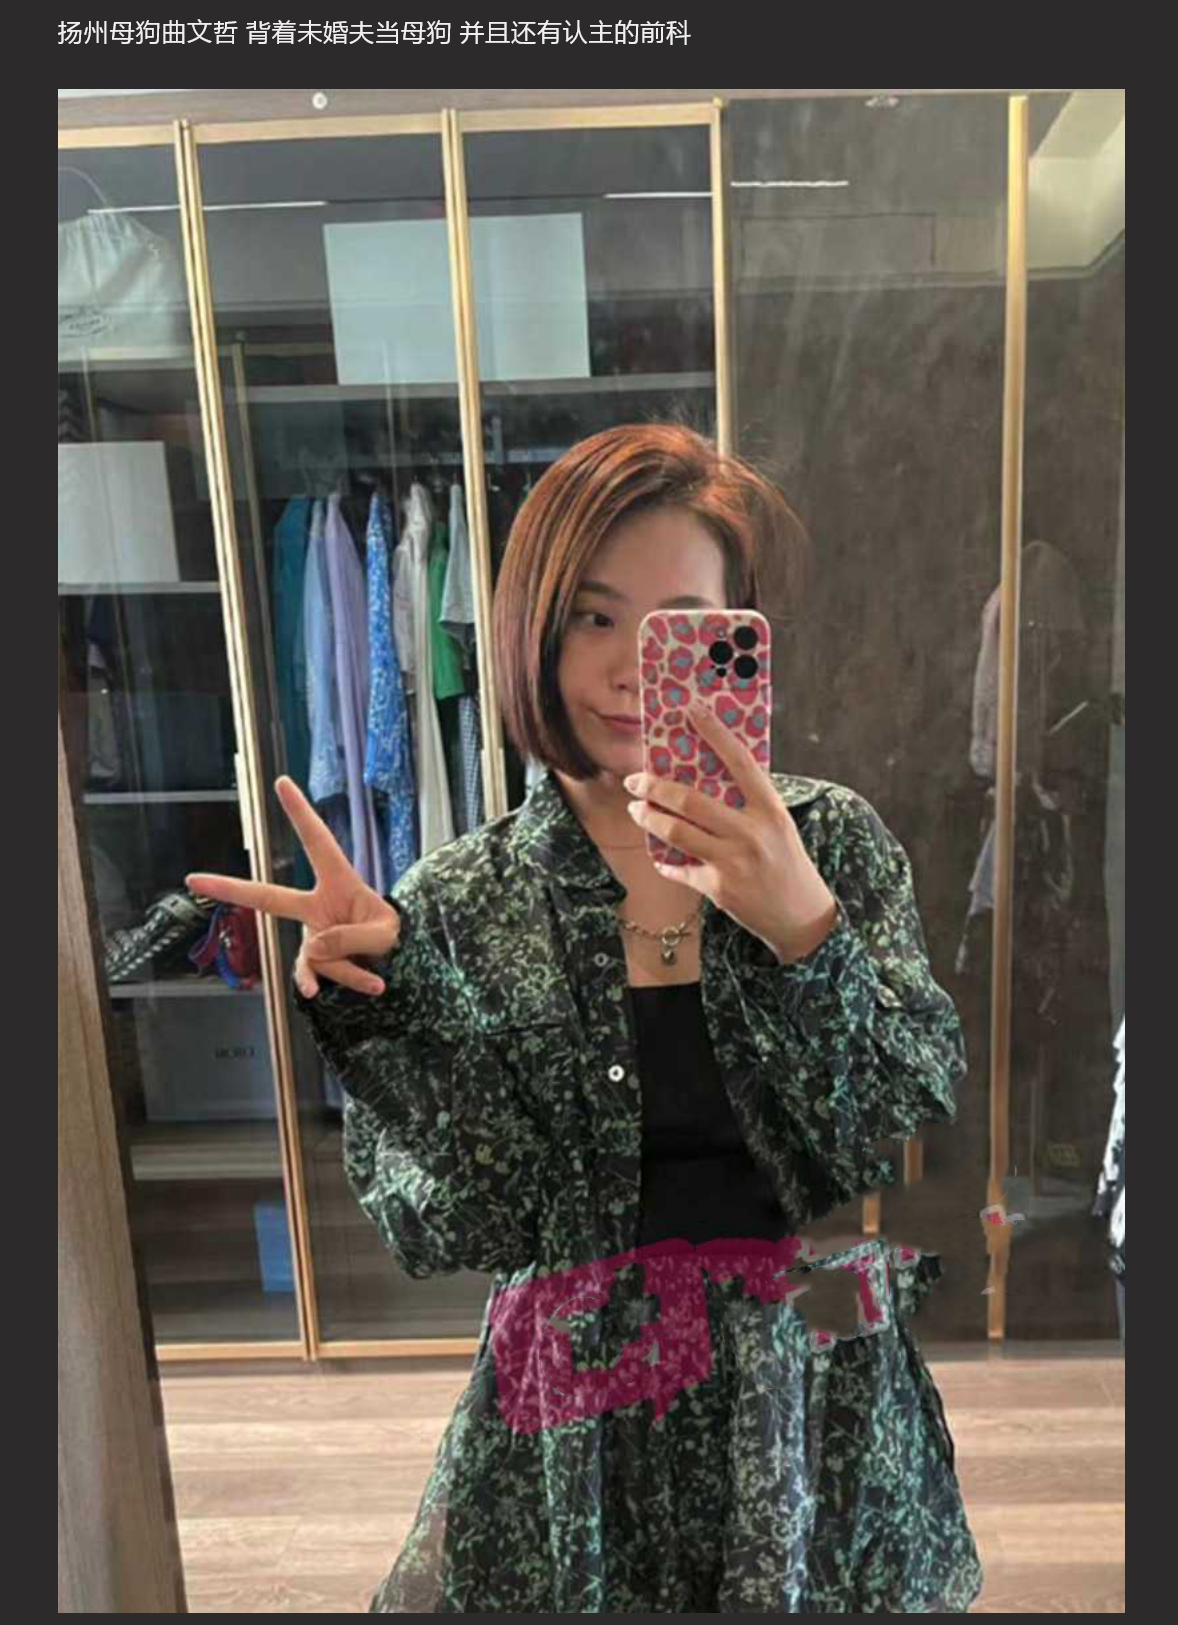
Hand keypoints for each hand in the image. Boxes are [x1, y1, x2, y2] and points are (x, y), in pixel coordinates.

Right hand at [186, 776, 398, 998]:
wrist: (396, 966)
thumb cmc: (392, 937)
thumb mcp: (386, 934)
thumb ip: (352, 938)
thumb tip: (313, 949)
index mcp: (339, 882)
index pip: (317, 843)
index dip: (300, 814)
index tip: (282, 781)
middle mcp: (317, 906)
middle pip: (268, 897)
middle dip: (230, 888)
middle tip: (193, 879)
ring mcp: (312, 936)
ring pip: (316, 955)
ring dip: (349, 969)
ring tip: (376, 978)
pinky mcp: (314, 963)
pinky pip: (316, 976)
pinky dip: (342, 983)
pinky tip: (347, 990)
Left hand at [622, 696, 838, 963]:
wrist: (800, 917)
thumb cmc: (786, 862)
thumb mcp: (777, 826)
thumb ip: (748, 803)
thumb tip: (704, 775)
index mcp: (770, 810)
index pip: (740, 761)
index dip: (715, 732)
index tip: (691, 710)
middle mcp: (751, 833)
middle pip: (690, 800)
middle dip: (654, 786)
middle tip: (635, 780)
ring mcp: (733, 862)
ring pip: (676, 832)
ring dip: (648, 818)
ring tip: (637, 809)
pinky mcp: (718, 888)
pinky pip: (679, 867)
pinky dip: (666, 860)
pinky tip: (660, 855)